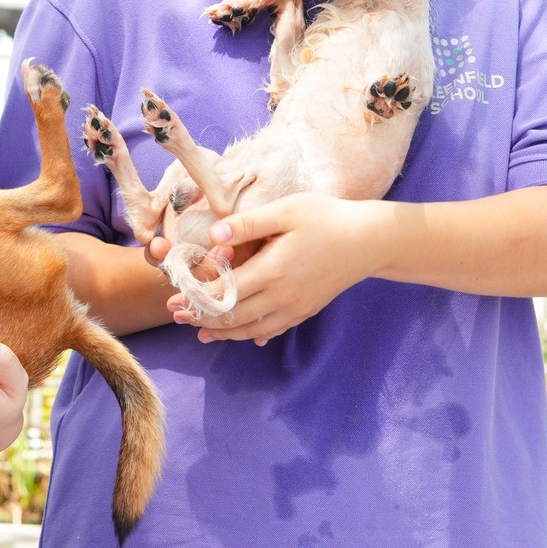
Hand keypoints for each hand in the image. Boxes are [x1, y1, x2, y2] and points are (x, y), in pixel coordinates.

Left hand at [170, 194, 392, 344]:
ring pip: (252, 329)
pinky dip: (253, 334)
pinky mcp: (306, 310)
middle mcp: (283, 296)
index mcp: (272, 271)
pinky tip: (243, 336)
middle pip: (234, 316)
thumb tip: (213, 235)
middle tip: (178, 316)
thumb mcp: (285, 211)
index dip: (198, 297)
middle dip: (203, 317)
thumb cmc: (326, 218)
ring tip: (201, 332)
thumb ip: (247, 224)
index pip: (225, 292)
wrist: (370, 241)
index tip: (176, 296)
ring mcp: (296, 307)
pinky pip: (274, 329)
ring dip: (224, 331)